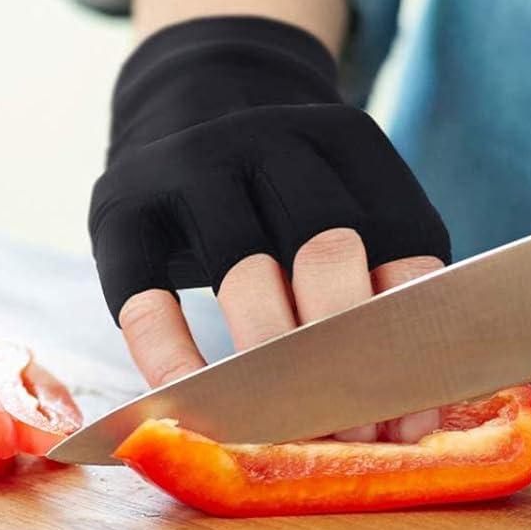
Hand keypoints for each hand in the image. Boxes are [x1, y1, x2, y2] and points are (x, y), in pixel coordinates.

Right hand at [90, 16, 450, 440]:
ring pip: (240, 269)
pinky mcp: (121, 199)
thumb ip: (382, 286)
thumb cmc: (291, 191)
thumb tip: (408, 425)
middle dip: (342, 355)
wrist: (194, 91)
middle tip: (344, 438)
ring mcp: (195, 161)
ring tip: (280, 430)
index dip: (407, 343)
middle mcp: (277, 140)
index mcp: (355, 146)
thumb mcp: (350, 205)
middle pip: (326, 249)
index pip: (403, 246)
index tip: (406, 424)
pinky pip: (145, 290)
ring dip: (264, 364)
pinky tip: (188, 403)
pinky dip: (168, 355)